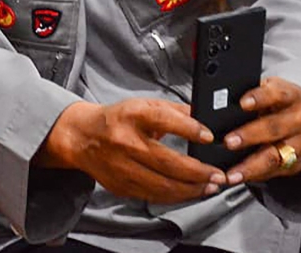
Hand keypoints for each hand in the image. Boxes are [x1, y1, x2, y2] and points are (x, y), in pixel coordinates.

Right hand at [41, 99, 225, 202]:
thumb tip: (205, 119)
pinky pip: (154, 195)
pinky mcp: (121, 185)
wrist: (81, 137)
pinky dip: (175, 196)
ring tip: (210, 186)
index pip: (164, 120)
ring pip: (163, 186)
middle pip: (168, 162)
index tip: (209, 137)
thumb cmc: (116, 120)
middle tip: (219, 175)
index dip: (189, 129)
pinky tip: (189, 192)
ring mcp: (122, 167)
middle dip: (199, 172)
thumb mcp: (143, 105)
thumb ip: (174, 111)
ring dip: (192, 189)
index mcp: (131, 116)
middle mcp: (125, 142)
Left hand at [220, 76, 300, 184]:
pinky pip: (274, 171)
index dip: (259, 98)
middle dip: (249, 135)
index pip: (276, 94)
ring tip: (231, 171)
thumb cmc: (275, 104)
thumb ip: (245, 95)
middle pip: (274, 127)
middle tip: (228, 141)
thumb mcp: (265, 92)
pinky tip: (238, 177)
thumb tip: (211, 103)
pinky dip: (254, 176)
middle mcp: (300, 118)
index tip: (242, 104)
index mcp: (290, 94)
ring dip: (250, 165)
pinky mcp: (298, 162)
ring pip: (275, 155)